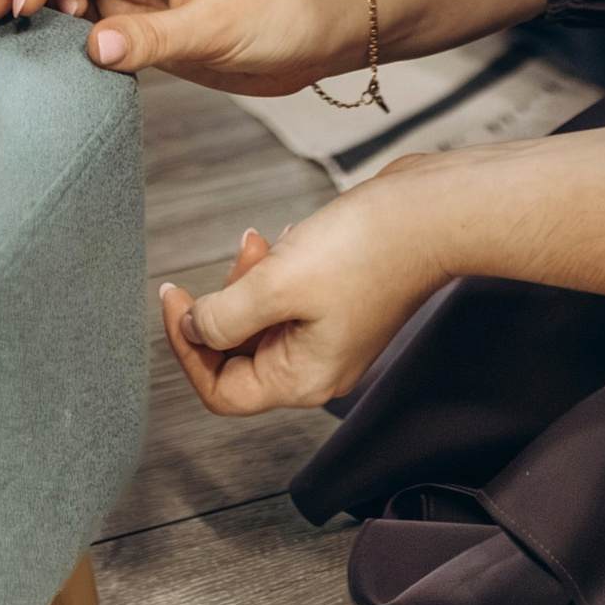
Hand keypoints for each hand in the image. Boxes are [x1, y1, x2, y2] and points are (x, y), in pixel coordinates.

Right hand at [0, 0, 356, 96]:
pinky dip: (50, 24)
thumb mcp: (223, 24)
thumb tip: (92, 48)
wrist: (323, 31)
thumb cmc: (287, 9)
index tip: (19, 4)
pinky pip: (74, 12)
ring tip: (22, 33)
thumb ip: (157, 37)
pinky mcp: (132, 17)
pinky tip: (49, 47)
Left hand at [159, 167, 450, 415]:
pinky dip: (277, 269)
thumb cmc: (366, 248)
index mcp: (302, 378)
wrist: (432, 212)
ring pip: (261, 319)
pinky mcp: (340, 302)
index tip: (173, 296)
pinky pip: (286, 296)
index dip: (186, 346)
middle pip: (239, 355)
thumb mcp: (279, 283)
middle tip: (241, 256)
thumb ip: (226, 315)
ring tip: (264, 242)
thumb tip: (194, 328)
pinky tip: (292, 238)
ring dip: (249, 279)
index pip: (222, 391)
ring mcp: (330, 335)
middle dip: (224, 303)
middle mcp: (317, 366)